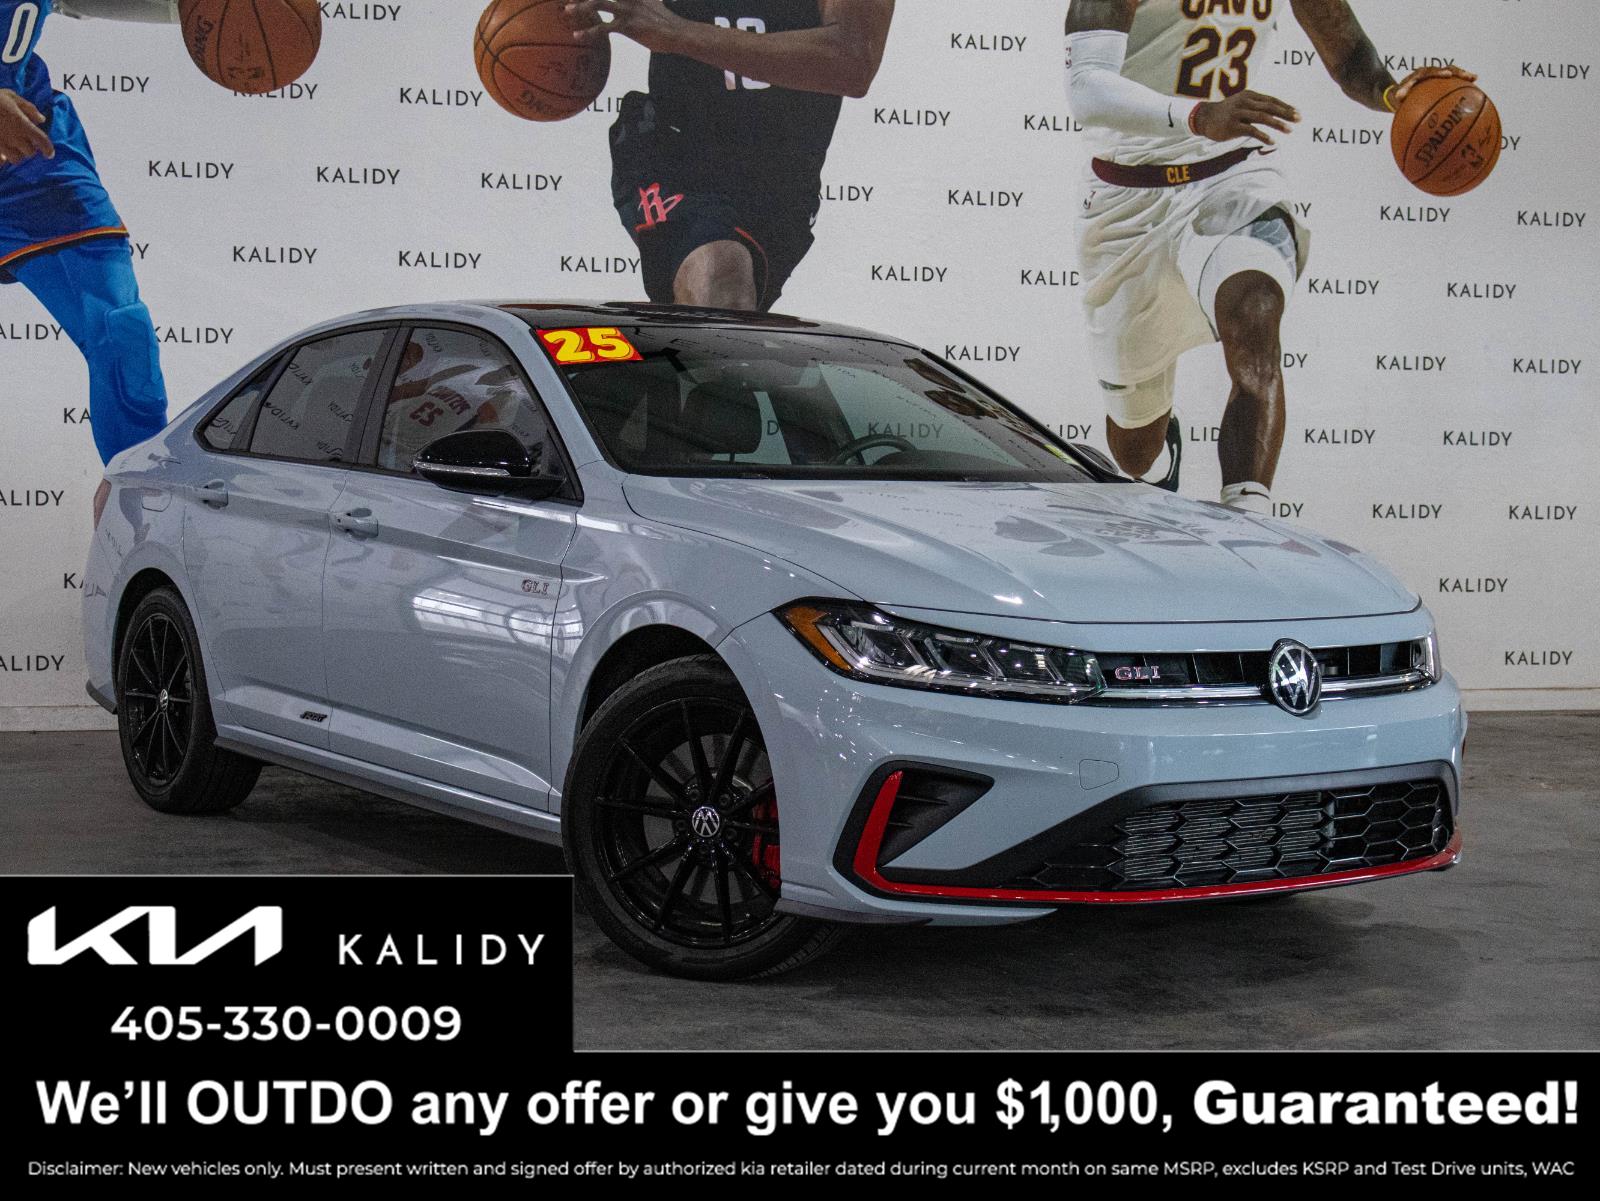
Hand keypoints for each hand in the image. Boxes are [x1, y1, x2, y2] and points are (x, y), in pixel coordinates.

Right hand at [0, 89, 52, 166]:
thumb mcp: (11, 96)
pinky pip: (2, 160)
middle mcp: (15, 137)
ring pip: (16, 159)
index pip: (42, 141)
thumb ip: (28, 108)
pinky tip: (2, 153)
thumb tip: (41, 119)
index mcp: (23, 124)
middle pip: (29, 152)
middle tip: (24, 142)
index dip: (48, 149)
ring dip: (16, 154)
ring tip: (12, 146)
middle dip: (29, 148)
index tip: (49, 153)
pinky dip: (3, 159)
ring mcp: (3, 144)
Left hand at [565, 0, 688, 53]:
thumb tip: (635, 3)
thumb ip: (639, 1)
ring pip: (598, 3)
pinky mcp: (627, 26)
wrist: (677, 32)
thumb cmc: (665, 21)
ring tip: (566, 10)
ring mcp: (627, 10)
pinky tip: (577, 35)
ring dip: (580, 7)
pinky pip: (603, 28)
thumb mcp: (652, 3)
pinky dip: (588, 32)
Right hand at [1190, 90, 1299, 144]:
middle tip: (1299, 119)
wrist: (1204, 118)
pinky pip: (1251, 130)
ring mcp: (1238, 113)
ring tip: (1290, 130)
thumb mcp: (1242, 104)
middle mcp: (1245, 102)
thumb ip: (1257, 106)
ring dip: (1278, 124)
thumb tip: (1278, 113)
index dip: (1285, 106)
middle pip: (1270, 107)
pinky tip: (1272, 141)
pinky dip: (1263, 136)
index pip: (1271, 100)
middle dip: (1286, 113)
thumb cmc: (1227, 113)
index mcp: (1249, 95)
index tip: (1298, 113)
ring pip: (1262, 117)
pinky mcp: (1232, 126)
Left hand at [1391, 65, 1477, 108]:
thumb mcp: (1396, 97)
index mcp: (1418, 75)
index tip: (1447, 75)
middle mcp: (1429, 72)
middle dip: (1455, 71)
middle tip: (1466, 76)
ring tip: (1474, 78)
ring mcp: (1436, 75)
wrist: (1399, 93)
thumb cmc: (1397, 97)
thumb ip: (1398, 96)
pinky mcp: (1441, 80)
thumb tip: (1399, 97)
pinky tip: (1474, 86)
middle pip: (1445, 69)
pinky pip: (1453, 81)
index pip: (1430, 71)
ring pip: (1452, 72)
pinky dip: (1462, 82)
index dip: (1439, 72)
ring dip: (1462, 74)